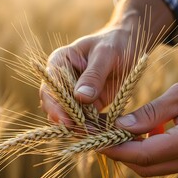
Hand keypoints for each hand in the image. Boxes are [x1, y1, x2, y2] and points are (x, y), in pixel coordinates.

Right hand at [40, 0, 173, 125]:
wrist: (128, 45)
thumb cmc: (115, 43)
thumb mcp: (105, 54)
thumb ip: (93, 74)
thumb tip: (80, 97)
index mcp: (60, 63)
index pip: (49, 88)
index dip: (55, 107)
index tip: (67, 121)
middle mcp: (63, 81)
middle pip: (56, 106)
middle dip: (68, 121)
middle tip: (85, 132)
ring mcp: (75, 93)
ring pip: (70, 115)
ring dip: (81, 127)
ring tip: (97, 134)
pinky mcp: (88, 103)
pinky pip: (86, 118)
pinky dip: (93, 126)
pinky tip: (103, 131)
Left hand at [104, 72, 177, 175]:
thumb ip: (151, 112)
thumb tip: (122, 126)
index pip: (144, 154)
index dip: (117, 150)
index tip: (98, 141)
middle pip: (146, 166)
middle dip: (121, 154)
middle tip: (104, 138)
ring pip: (154, 166)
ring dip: (133, 153)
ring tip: (118, 134)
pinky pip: (165, 161)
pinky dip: (148, 151)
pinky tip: (142, 134)